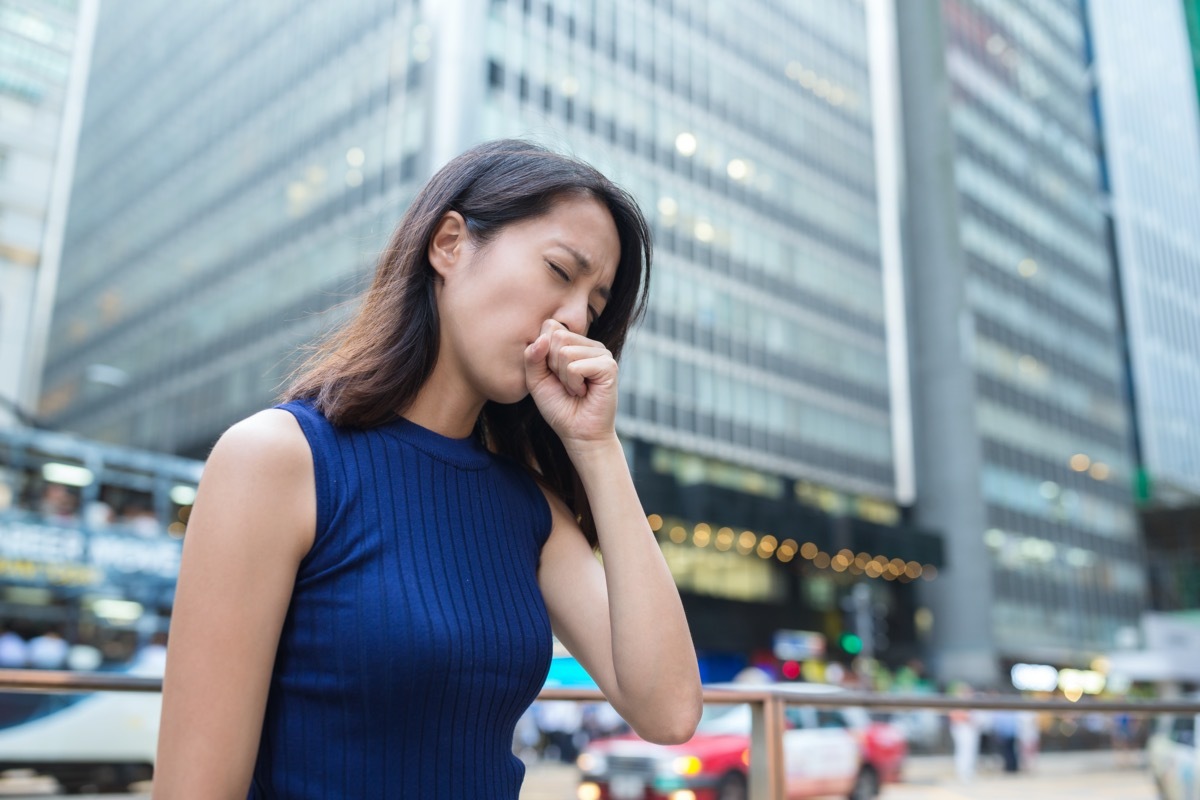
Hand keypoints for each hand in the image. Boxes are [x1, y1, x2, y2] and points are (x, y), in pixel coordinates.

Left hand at [524, 319, 618, 449]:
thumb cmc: (559, 407)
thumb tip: (543, 338)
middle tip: (566, 383)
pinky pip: (575, 367)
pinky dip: (573, 384)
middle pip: (557, 336)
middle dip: (553, 365)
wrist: (578, 433)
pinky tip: (584, 392)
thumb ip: (532, 357)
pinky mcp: (608, 366)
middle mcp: (589, 344)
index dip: (543, 353)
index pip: (549, 326)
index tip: (553, 374)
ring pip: (565, 351)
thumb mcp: (536, 380)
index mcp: (574, 342)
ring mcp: (601, 353)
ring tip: (575, 389)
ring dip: (564, 378)